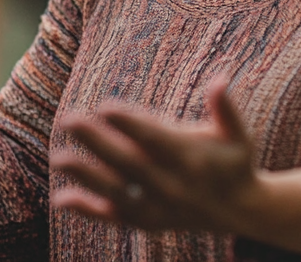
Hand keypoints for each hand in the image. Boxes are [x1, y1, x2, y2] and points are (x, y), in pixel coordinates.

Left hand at [51, 78, 256, 233]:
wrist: (241, 211)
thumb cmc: (237, 162)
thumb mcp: (239, 135)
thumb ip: (227, 109)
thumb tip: (221, 79)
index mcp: (192, 159)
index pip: (155, 139)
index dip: (131, 124)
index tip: (106, 106)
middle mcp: (173, 185)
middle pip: (129, 163)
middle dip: (98, 143)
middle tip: (70, 120)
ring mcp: (159, 207)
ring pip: (117, 192)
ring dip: (87, 177)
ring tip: (59, 159)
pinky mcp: (149, 222)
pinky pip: (115, 217)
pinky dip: (89, 210)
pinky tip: (63, 198)